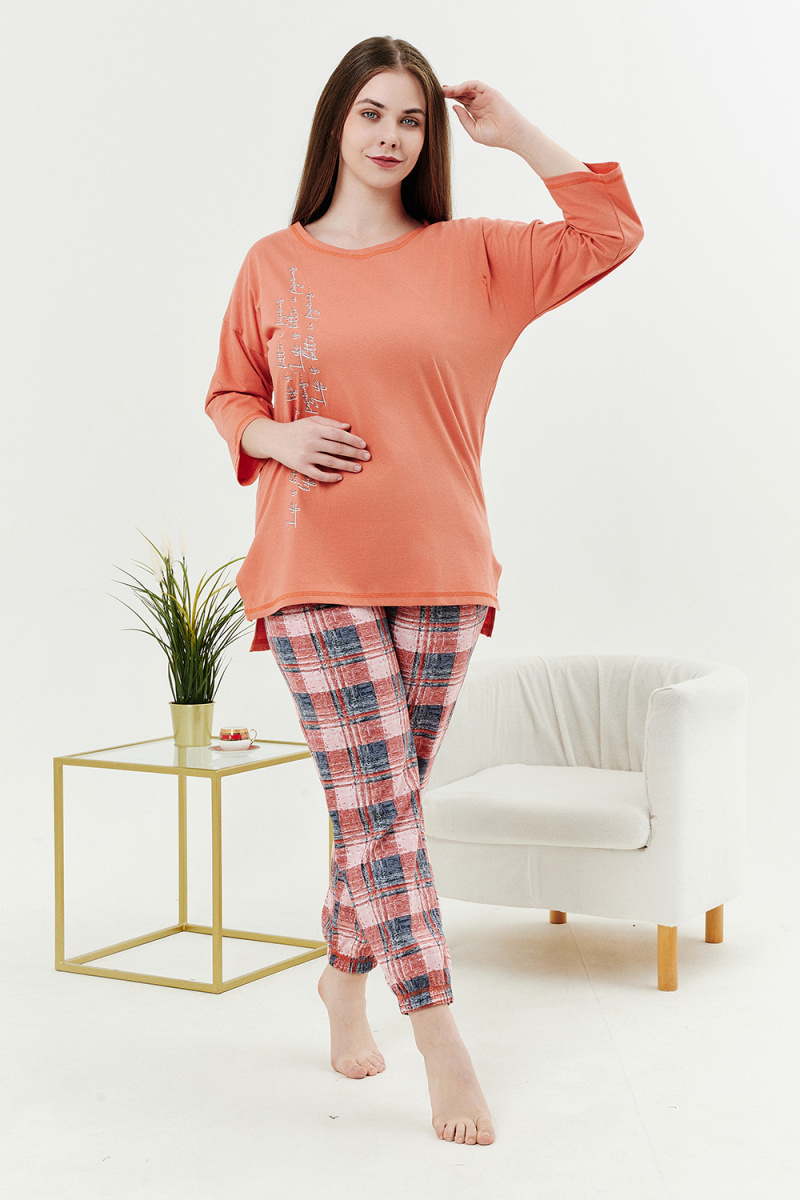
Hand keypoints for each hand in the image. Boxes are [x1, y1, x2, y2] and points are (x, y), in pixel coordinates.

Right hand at [244, 415, 369, 482]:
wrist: (273, 439)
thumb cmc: (296, 429)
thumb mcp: (311, 421)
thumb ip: (329, 423)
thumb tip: (348, 427)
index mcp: (315, 429)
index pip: (339, 435)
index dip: (353, 440)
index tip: (363, 445)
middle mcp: (311, 442)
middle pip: (338, 449)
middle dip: (355, 453)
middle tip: (367, 457)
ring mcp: (306, 456)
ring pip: (331, 462)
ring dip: (347, 466)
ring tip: (358, 468)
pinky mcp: (301, 467)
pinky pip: (318, 474)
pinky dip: (330, 477)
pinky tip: (340, 478)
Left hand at [442, 81, 530, 151]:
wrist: (511, 136)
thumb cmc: (495, 137)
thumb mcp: (474, 131)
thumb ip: (463, 119)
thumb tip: (454, 107)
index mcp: (475, 111)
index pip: (460, 101)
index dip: (450, 98)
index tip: (439, 98)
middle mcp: (479, 102)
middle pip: (462, 93)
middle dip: (451, 91)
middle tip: (440, 90)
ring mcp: (485, 97)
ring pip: (468, 88)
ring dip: (457, 88)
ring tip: (446, 90)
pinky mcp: (491, 92)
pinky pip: (476, 84)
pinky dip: (467, 85)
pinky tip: (458, 89)